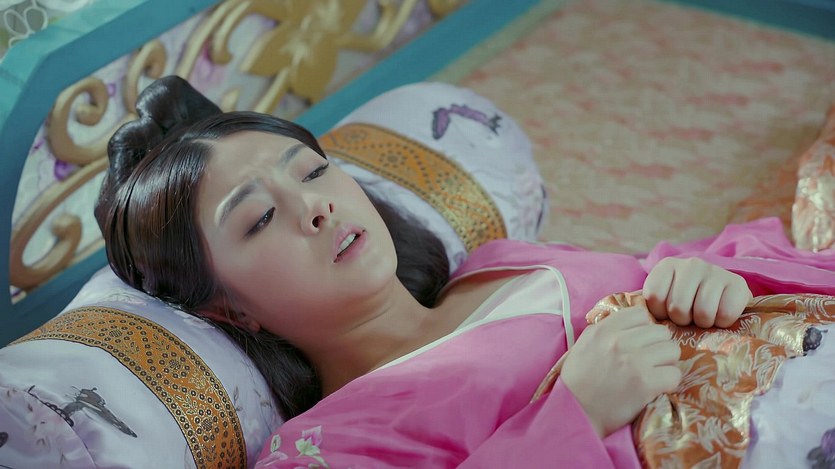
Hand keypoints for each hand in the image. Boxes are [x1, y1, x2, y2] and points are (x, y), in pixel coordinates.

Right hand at [560, 306, 680, 436]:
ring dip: (666, 363)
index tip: (639, 342)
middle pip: (662, 332)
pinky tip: (656, 387)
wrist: (575, 412)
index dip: (643, 328)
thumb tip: (634, 322)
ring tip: (653, 373)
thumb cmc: (578, 380)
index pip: (640, 314)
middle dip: (658, 346)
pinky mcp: (645, 384)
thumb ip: (606, 329)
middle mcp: (620, 341)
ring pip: (672, 350)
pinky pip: (675, 374)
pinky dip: (669, 382)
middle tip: (649, 361)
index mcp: (604, 329)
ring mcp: (635, 361)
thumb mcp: (584, 344)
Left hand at [643, 258, 751, 327]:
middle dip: (683, 320)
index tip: (667, 311)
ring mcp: (715, 271)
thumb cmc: (686, 302)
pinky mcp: (737, 283)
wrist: (722, 296)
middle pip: (678, 307)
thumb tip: (648, 323)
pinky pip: (725, 315)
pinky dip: (722, 322)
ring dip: (703, 323)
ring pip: (703, 313)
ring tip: (703, 316)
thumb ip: (651, 307)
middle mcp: (691, 264)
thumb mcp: (663, 300)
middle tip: (689, 316)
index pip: (654, 297)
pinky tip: (719, 314)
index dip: (660, 313)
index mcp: (667, 266)